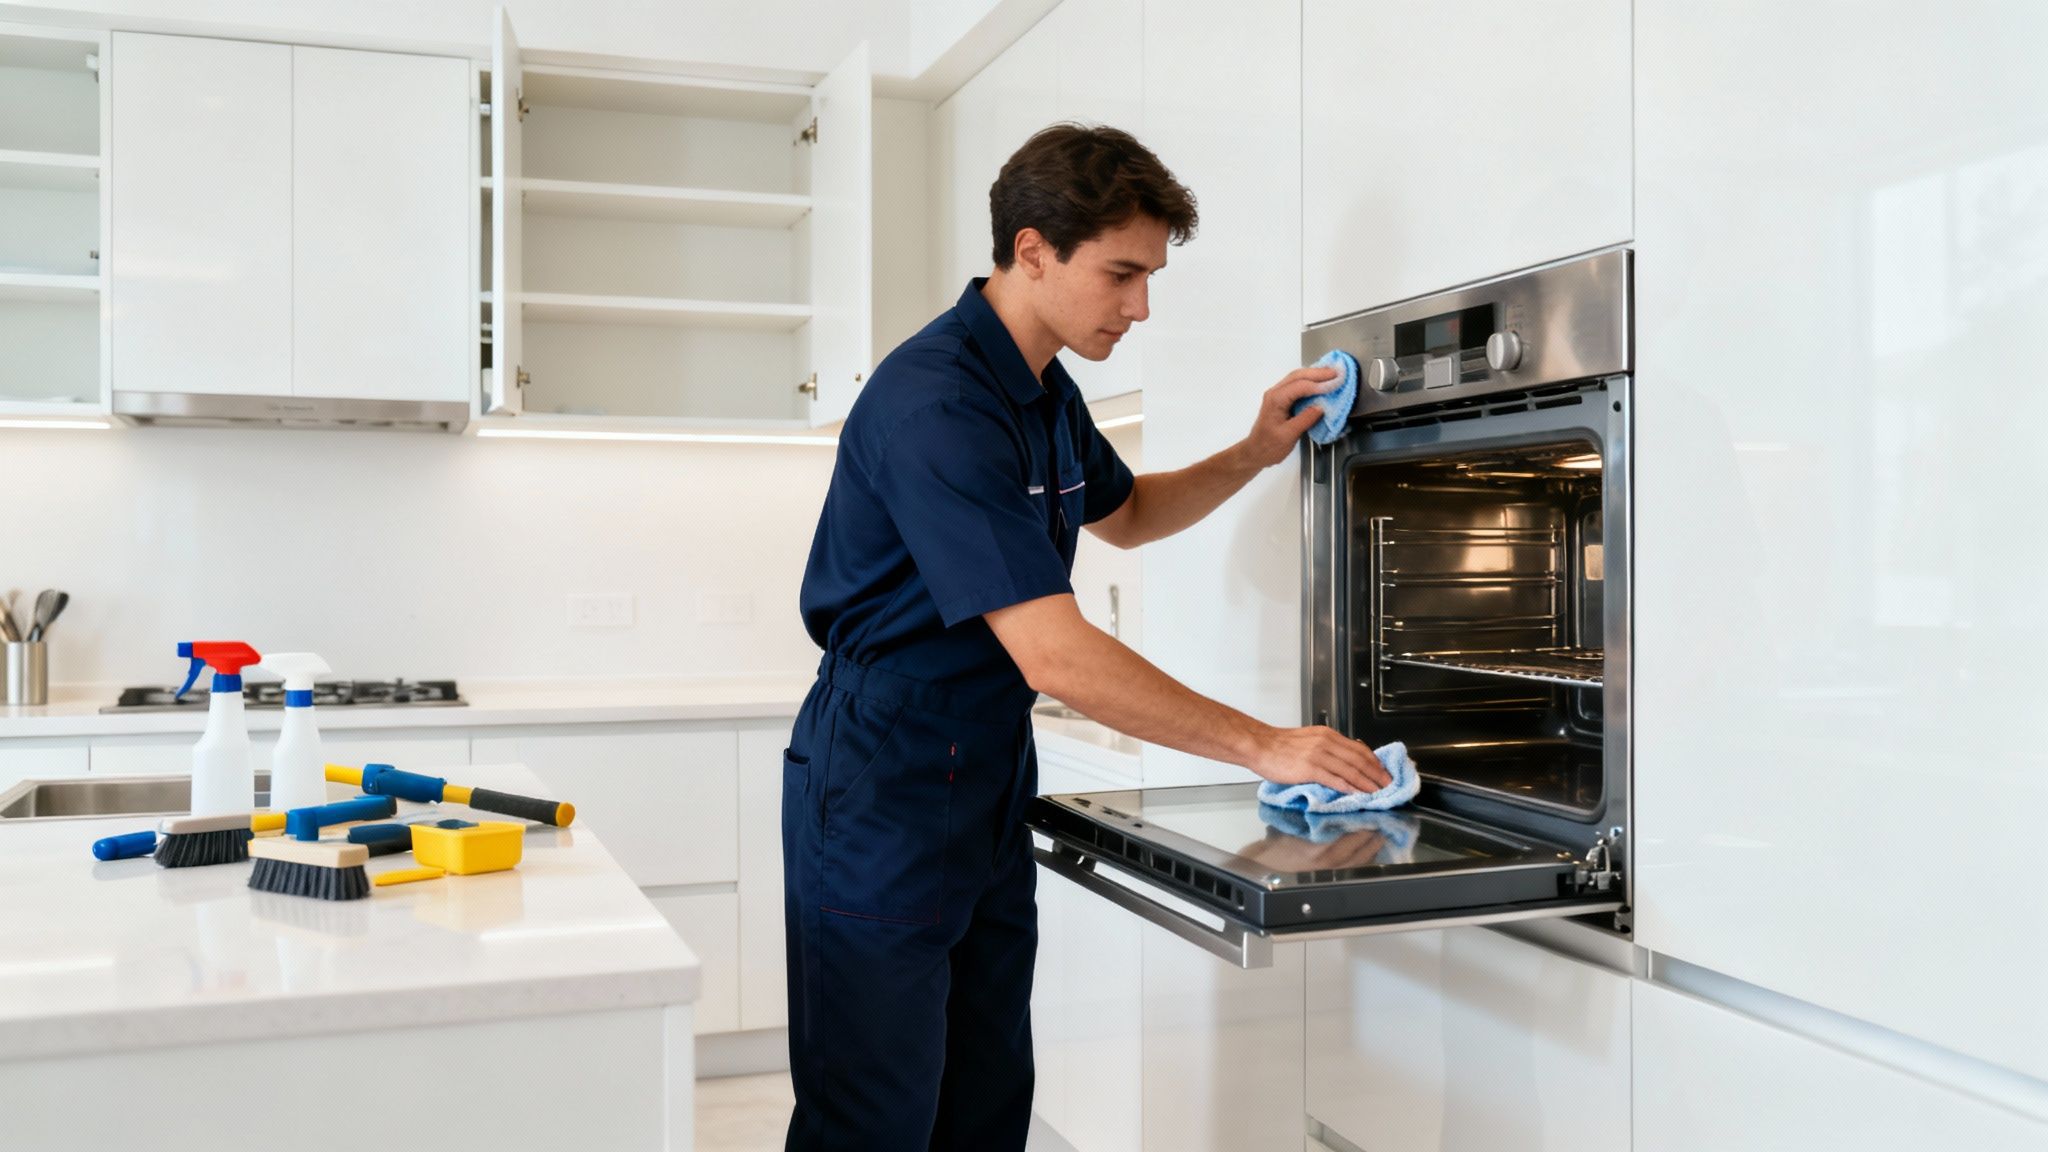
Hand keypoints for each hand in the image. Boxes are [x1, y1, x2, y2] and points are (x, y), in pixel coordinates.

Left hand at [1241, 366, 1340, 467]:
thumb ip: (1305, 419)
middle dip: (1319, 373)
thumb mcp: (1288, 436)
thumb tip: (1321, 407)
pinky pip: (1297, 385)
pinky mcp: (1282, 399)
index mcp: (1276, 400)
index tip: (1337, 383)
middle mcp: (1275, 393)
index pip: (1300, 386)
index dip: (1320, 384)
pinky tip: (1321, 381)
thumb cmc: (1269, 447)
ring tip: (1332, 373)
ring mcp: (1278, 395)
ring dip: (1315, 374)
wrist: (1255, 453)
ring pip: (1298, 377)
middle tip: (1338, 372)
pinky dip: (1311, 381)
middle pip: (1298, 376)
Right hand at [1249, 725, 1389, 793]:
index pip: (1358, 748)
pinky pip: (1335, 779)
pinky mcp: (1310, 768)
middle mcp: (1326, 742)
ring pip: (1351, 770)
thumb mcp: (1308, 740)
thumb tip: (1341, 761)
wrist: (1259, 745)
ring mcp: (1319, 755)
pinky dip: (1349, 787)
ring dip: (1367, 783)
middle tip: (1388, 784)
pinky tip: (1357, 794)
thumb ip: (1326, 748)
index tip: (1383, 771)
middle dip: (1376, 774)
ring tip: (1377, 792)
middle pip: (1359, 759)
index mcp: (1327, 735)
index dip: (1374, 761)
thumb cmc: (1278, 745)